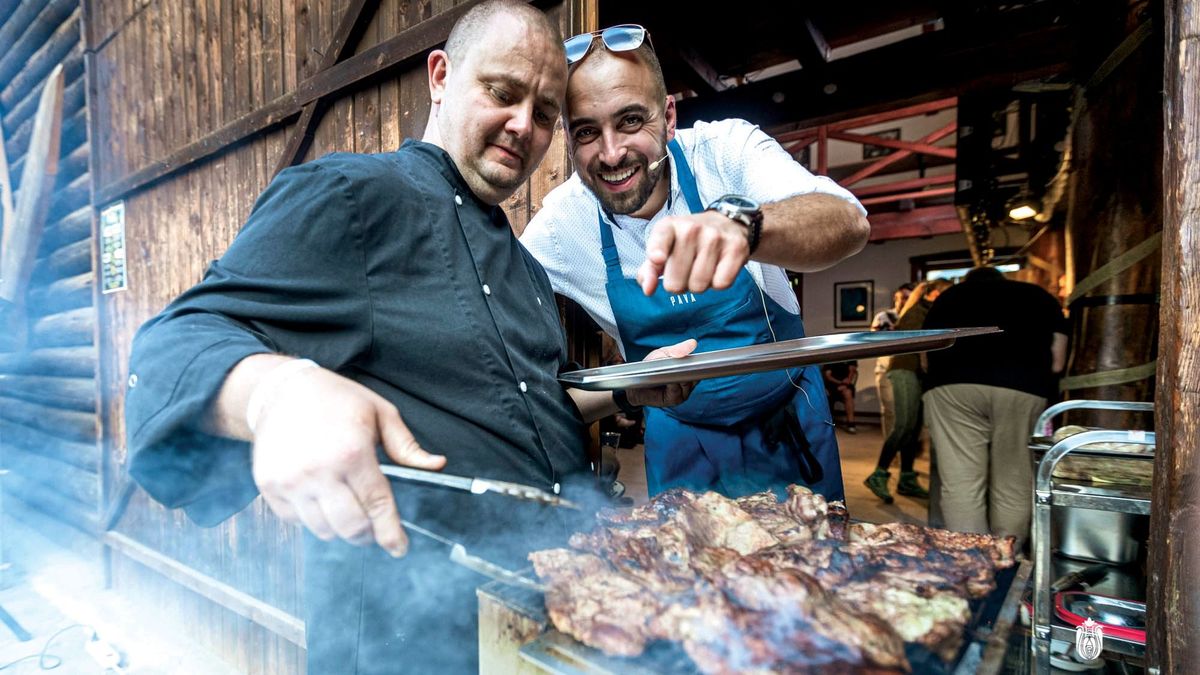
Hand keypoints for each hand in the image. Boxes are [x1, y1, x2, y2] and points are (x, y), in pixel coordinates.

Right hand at [250, 367, 445, 556]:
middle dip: (367, 534)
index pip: (378, 505)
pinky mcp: (269, 487)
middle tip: (372, 527)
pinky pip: (296, 521)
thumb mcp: (380, 413)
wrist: (280, 390)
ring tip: (344, 504)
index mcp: (352, 452)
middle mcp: (319, 471)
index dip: (391, 533)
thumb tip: (437, 465)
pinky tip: (318, 496)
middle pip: (350, 527)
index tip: (399, 548)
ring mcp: (290, 481)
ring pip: (323, 530)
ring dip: (339, 526)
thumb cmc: (336, 399)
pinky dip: (312, 518)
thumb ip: (407, 447)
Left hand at [626, 338, 697, 406]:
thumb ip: (678, 350)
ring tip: (669, 370)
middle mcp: (687, 386)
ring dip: (679, 376)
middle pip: (695, 377)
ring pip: (686, 384)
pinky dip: (672, 384)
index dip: (697, 364)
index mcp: (688, 373)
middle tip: (679, 363)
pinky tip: (666, 380)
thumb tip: (693, 343)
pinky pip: (676, 391)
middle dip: (688, 369)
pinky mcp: (673, 400)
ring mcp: (681, 394)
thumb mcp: (664, 354)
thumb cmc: (650, 368)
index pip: (699, 369)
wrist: (635, 383)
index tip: (695, 359)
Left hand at [636, 211, 748, 294]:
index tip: (657, 259)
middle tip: (686, 270)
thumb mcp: (664, 249)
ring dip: (699, 285)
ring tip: (702, 268)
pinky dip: (718, 283)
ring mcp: (715, 237)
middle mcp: (691, 228)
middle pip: (676, 281)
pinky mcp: (736, 248)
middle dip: (679, 284)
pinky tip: (718, 268)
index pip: (660, 239)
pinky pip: (721, 284)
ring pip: (699, 285)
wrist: (726, 224)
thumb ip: (649, 270)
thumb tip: (648, 289)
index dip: (657, 251)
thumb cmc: (688, 243)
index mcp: (669, 226)